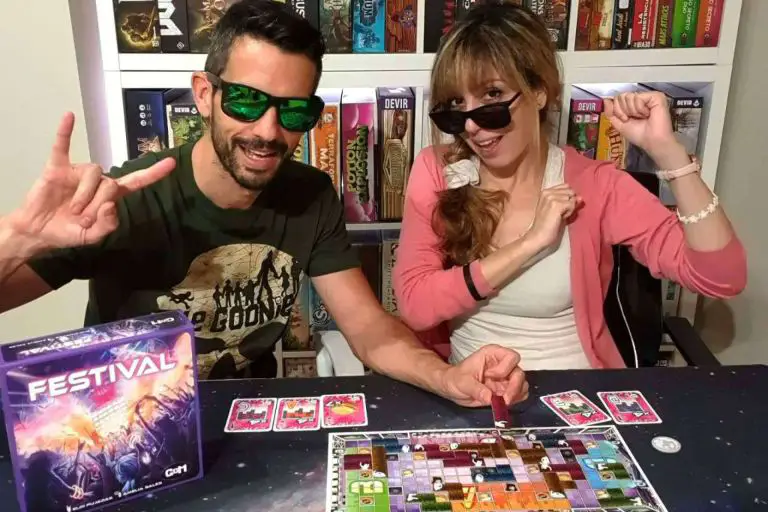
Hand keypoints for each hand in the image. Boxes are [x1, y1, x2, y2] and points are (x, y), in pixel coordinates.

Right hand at [9, 112, 174, 250]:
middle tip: (82, 219)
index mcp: (110, 195)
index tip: (171, 163)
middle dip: (97, 205)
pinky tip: (69, 117)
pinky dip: (66, 132)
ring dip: (83, 196)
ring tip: (72, 210)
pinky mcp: (57, 168)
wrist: (39, 232)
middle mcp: (98, 180)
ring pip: (92, 174)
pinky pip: (62, 146)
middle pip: (110, 183)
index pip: (136, 181)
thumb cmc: (68, 231)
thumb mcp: (93, 236)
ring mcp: (78, 172)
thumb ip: (107, 225)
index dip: (153, 174)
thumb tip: (110, 204)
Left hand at [439, 344, 528, 406]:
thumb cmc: (456, 379)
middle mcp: (502, 364)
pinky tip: (504, 404)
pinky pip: (519, 394)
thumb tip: (489, 398)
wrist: (452, 388)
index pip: (511, 357)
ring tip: (503, 402)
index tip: (492, 377)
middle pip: (519, 372)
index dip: (505, 369)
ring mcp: (505, 377)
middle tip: (504, 399)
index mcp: (492, 354)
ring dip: (516, 395)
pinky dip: (515, 400)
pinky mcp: (506, 389)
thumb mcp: (462, 382)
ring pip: (522, 384)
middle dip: (514, 387)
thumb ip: (476, 389)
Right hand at [525, 184, 581, 249]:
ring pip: (572, 198)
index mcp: (545, 191)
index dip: (568, 197)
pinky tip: (561, 218)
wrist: (538, 235)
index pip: (566, 186)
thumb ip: (567, 201)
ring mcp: (551, 197)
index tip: (560, 208)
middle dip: (569, 202)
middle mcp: (547, 192)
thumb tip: (580, 197)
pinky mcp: (556, 204)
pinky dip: (570, 212)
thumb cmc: (547, 225)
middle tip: (559, 214)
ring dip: (569, 208)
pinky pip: (572, 204)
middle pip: (570, 192)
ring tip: (559, 216)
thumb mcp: (556, 209)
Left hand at [604, 91, 676, 153]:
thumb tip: (605, 100)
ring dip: (632, 111)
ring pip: (628, 96)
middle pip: (621, 96)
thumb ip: (610, 112)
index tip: (625, 119)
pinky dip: (639, 108)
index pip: (617, 99)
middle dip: (623, 111)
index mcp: (632, 105)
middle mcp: (640, 99)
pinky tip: (647, 114)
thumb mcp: (619, 124)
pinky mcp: (656, 96)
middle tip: (633, 119)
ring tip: (642, 117)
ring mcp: (648, 96)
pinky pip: (638, 97)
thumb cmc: (639, 135)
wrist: (652, 140)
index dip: (617, 110)